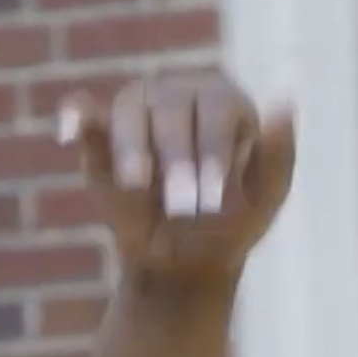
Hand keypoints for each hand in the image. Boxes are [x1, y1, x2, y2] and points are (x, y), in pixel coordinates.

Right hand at [58, 73, 296, 281]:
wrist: (187, 261)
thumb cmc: (234, 223)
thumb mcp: (266, 197)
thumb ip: (278, 154)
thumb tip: (286, 103)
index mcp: (227, 103)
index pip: (219, 107)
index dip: (215, 150)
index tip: (215, 197)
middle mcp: (182, 95)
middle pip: (172, 106)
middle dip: (178, 158)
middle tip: (184, 206)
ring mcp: (140, 111)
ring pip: (130, 110)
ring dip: (135, 150)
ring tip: (139, 186)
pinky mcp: (102, 134)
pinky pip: (84, 113)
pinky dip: (76, 117)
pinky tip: (71, 136)